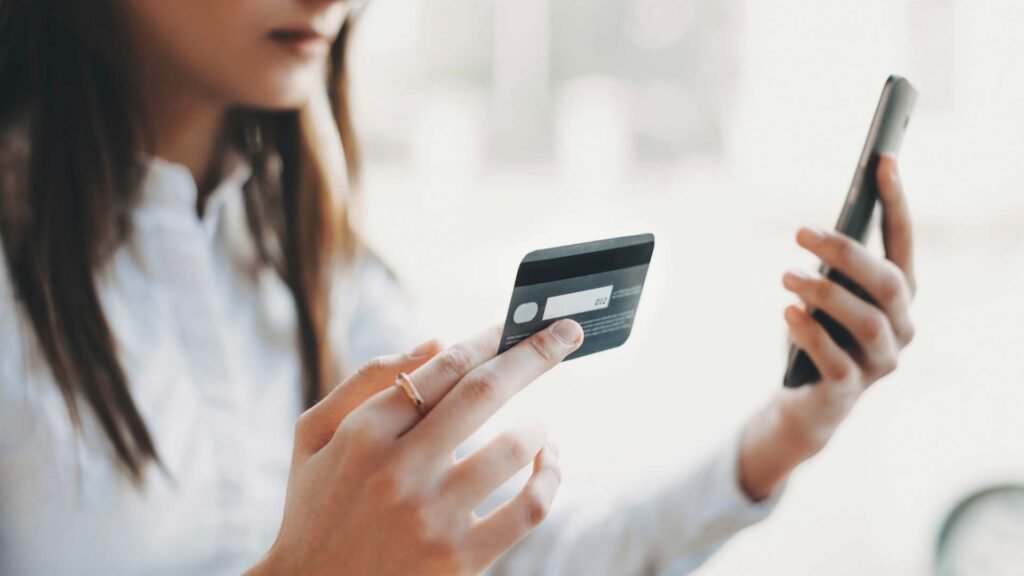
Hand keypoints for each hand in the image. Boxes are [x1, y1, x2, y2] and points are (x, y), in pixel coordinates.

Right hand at [249, 320, 583, 575]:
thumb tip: (437, 344)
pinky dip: (549, 477)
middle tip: (566, 332)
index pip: (443, 366)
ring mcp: (432, 516)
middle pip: (485, 390)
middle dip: (535, 352)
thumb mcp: (315, 435)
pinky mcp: (460, 558)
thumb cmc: (316, 507)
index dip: (486, 339)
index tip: (514, 326)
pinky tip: (545, 464)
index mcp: (364, 433)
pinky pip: (529, 507)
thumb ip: (366, 381)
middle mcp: (399, 470)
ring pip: (512, 446)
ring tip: (536, 429)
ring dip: (536, 428)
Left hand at [740, 155, 915, 499]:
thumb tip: (822, 229)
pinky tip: (788, 312)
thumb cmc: (817, 336)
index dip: (896, 202)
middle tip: (801, 231)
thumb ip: (832, 269)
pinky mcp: (849, 389)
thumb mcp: (824, 297)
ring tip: (787, 274)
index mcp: (897, 297)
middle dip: (846, 252)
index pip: (904, 243)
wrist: (805, 404)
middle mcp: (899, 328)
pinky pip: (835, 359)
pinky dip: (810, 332)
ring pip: (866, 320)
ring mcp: (880, 362)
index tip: (883, 160)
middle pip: (887, 283)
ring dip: (824, 292)